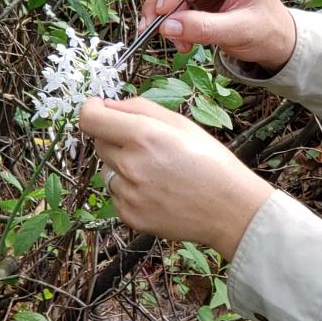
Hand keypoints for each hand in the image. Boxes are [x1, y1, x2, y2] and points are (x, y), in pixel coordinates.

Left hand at [79, 96, 272, 259]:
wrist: (231, 209)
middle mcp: (130, 164)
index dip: (92, 110)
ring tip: (158, 174)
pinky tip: (159, 192)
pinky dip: (131, 192)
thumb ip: (142, 108)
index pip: (91, 118)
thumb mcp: (184, 124)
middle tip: (148, 147)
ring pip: (108, 171)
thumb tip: (110, 105)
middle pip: (99, 144)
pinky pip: (118, 195)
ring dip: (124, 168)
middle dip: (116, 140)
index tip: (99, 109)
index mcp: (144, 136)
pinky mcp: (129, 215)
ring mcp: (128, 193)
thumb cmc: (213, 164)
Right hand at [142, 0, 296, 72]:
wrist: (279, 43)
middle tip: (154, 30)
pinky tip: (183, 42)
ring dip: (168, 19)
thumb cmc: (269, 32)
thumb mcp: (239, 31)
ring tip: (178, 44)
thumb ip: (203, 28)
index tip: (164, 10)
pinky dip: (175, 24)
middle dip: (164, 5)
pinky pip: (178, 6)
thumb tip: (167, 26)